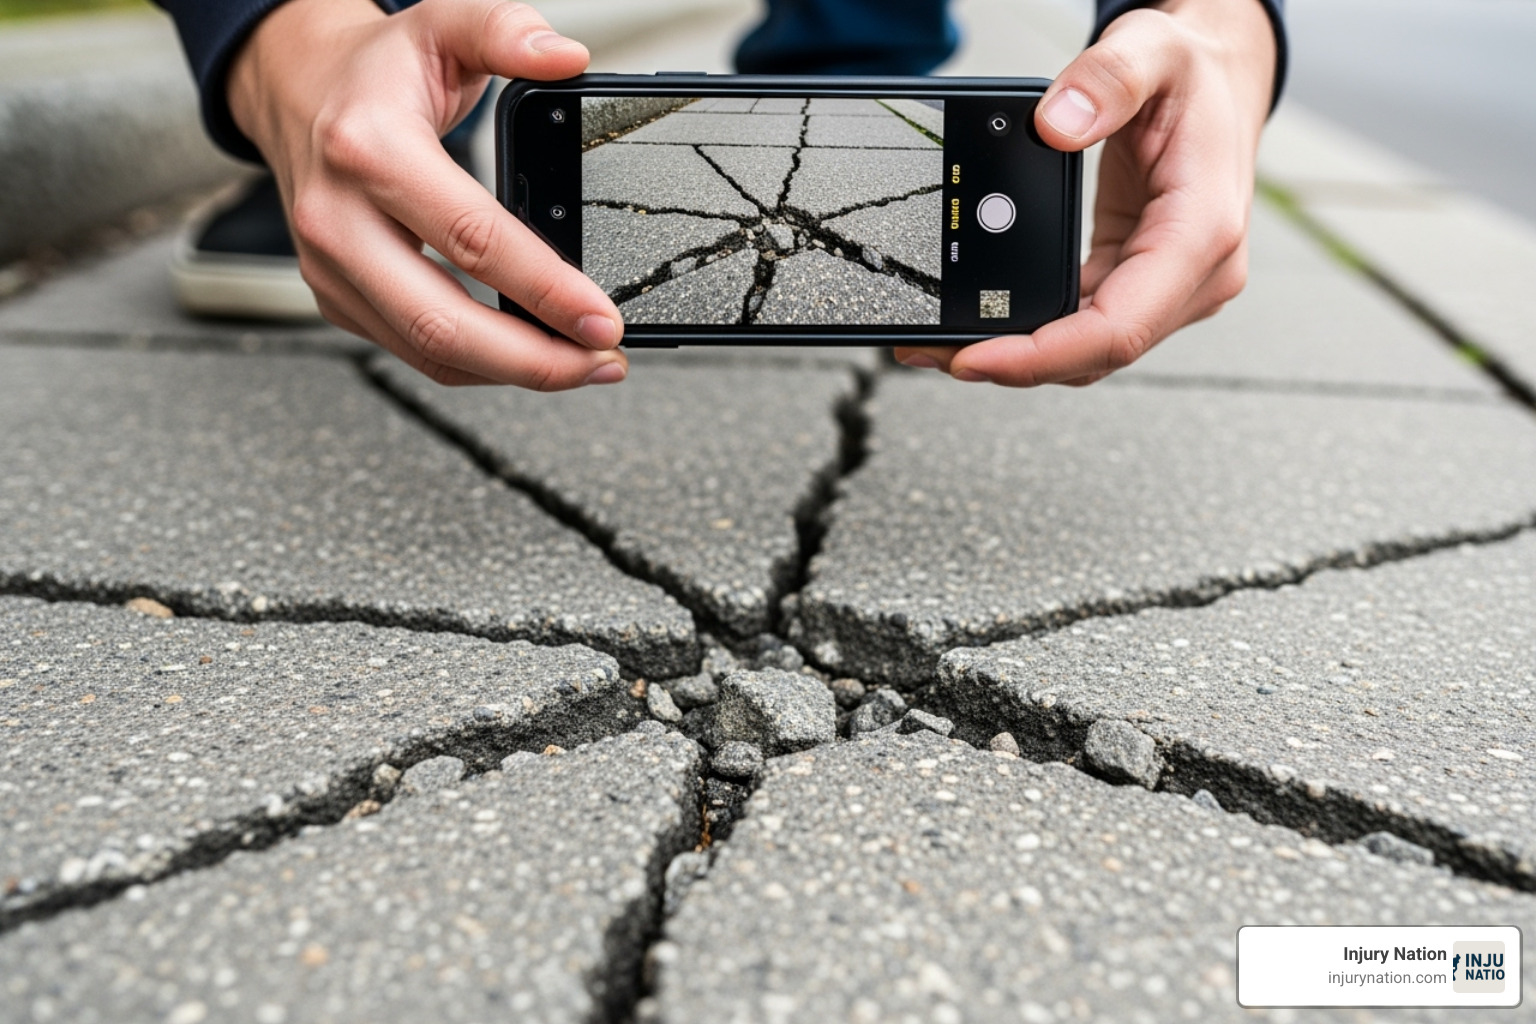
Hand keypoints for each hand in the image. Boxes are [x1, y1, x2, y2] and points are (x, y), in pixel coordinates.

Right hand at [228, 0, 626, 387]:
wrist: (296, 90)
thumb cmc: (375, 72)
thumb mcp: (442, 26)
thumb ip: (507, 31)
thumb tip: (564, 57)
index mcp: (369, 150)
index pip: (472, 239)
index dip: (545, 289)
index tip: (603, 317)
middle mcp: (338, 219)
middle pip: (442, 324)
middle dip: (534, 359)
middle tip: (602, 358)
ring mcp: (331, 268)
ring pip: (428, 353)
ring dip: (513, 372)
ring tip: (580, 364)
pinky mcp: (336, 298)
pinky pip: (413, 353)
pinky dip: (479, 366)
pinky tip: (527, 355)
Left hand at [895, 0, 1276, 385]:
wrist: (1219, 77)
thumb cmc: (1195, 74)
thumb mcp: (1154, 50)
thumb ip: (1108, 79)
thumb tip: (1056, 124)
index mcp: (1202, 232)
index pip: (1118, 328)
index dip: (1042, 356)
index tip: (975, 358)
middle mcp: (1194, 274)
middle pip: (1094, 353)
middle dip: (1013, 364)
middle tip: (935, 352)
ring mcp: (1168, 284)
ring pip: (1086, 350)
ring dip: (1019, 355)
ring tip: (946, 341)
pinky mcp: (1139, 280)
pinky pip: (1083, 323)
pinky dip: (1036, 332)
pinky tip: (989, 322)